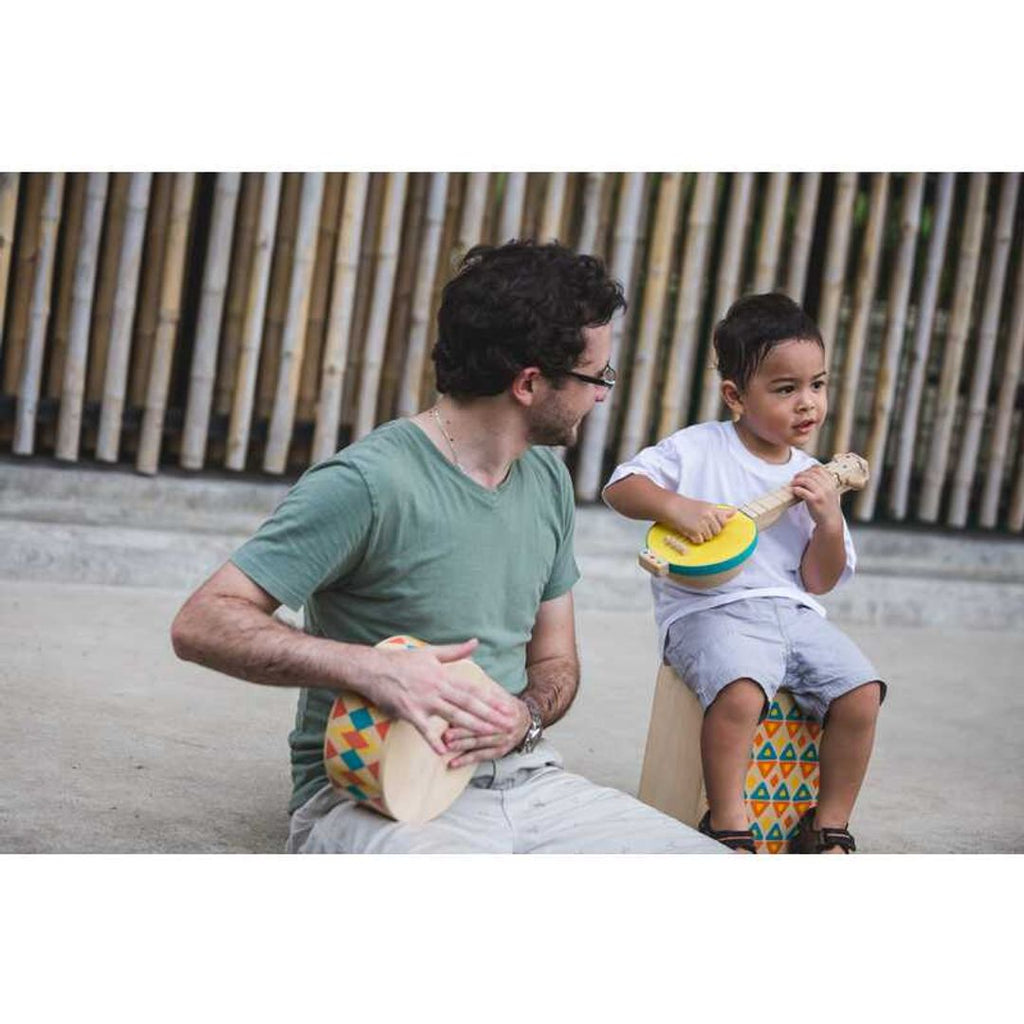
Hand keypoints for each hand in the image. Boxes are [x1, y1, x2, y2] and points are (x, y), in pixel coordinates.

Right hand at [364, 639, 520, 755]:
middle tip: (507, 724)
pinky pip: (423, 729)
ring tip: (489, 734)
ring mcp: (423, 701)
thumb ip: (455, 651)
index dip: (491, 699)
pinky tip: (444, 751)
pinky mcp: (409, 712)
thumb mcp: (430, 652)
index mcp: (443, 675)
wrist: (373, 668)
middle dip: (490, 715)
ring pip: (453, 716)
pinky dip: (433, 740)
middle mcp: (437, 688)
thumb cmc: (402, 661)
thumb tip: (475, 642)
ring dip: (472, 726)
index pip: (472, 689)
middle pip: (468, 704)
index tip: (506, 706)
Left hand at [442, 696, 531, 767]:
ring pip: (479, 744)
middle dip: (462, 733)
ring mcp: (503, 740)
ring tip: (447, 747)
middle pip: (481, 729)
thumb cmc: (508, 706)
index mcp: (505, 709)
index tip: (452, 714)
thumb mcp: (501, 694)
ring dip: (462, 746)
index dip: (468, 712)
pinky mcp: (500, 752)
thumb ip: (487, 689)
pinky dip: (466, 760)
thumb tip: (468, 677)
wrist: (527, 721)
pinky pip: (481, 757)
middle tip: (446, 735)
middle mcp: (505, 726)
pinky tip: (453, 763)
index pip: (484, 711)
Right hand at [667, 496, 734, 543]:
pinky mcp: (694, 531)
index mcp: (712, 509)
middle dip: (709, 531)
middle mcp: (708, 516)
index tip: (709, 523)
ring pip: (709, 537)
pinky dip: (695, 539)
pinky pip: (700, 541)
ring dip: (701, 535)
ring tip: (693, 527)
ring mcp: (702, 523)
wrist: (671, 506)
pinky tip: (690, 532)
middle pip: (717, 532)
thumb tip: (734, 512)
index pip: (723, 522)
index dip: (717, 525)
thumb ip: (720, 511)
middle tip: (699, 525)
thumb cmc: (687, 506)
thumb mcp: (706, 506)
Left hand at [790, 465, 842, 528]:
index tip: (803, 473)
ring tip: (793, 484)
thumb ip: (823, 483)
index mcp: (831, 483)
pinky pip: (802, 491)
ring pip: (806, 481)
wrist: (831, 521)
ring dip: (797, 481)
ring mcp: (821, 493)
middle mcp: (827, 487)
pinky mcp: (814, 501)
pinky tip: (794, 490)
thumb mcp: (830, 492)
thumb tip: (808, 474)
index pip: (819, 469)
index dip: (809, 469)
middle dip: (801, 474)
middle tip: (795, 478)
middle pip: (811, 474)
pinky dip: (796, 489)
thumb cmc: (828, 506)